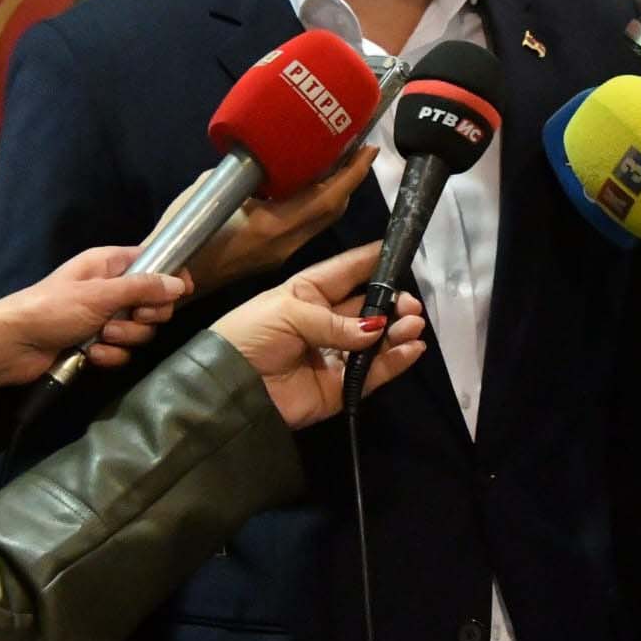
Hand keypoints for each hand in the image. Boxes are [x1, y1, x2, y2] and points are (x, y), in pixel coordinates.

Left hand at [0, 246, 189, 393]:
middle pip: (153, 301)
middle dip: (146, 315)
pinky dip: (109, 354)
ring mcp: (103, 318)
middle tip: (132, 318)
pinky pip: (122, 351)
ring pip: (139, 330)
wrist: (12, 345)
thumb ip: (142, 288)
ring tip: (100, 337)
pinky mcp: (96, 344)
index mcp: (109, 264)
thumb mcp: (99, 295)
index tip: (182, 292)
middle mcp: (110, 288)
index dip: (170, 276)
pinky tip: (90, 354)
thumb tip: (181, 284)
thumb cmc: (53, 308)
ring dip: (124, 338)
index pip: (153, 262)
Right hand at [167, 147, 377, 292]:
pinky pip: (307, 227)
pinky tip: (310, 184)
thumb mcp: (209, 195)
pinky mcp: (274, 257)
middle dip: (350, 180)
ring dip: (335, 192)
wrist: (174, 282)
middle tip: (356, 149)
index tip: (367, 148)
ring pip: (322, 220)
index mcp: (270, 226)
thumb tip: (259, 161)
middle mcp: (284, 243)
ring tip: (338, 161)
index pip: (326, 198)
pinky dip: (317, 204)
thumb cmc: (183, 237)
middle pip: (332, 211)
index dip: (351, 174)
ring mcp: (281, 254)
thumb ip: (241, 178)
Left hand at [211, 243, 426, 428]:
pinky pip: (372, 373)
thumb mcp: (287, 313)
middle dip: (392, 302)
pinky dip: (394, 362)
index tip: (400, 251)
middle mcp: (324, 321)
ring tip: (412, 325)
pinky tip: (411, 349)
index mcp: (307, 293)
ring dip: (397, 330)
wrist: (228, 388)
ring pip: (375, 340)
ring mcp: (333, 354)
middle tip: (409, 305)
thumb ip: (335, 322)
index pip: (346, 272)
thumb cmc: (250, 334)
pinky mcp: (339, 387)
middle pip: (367, 307)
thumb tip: (376, 329)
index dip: (371, 261)